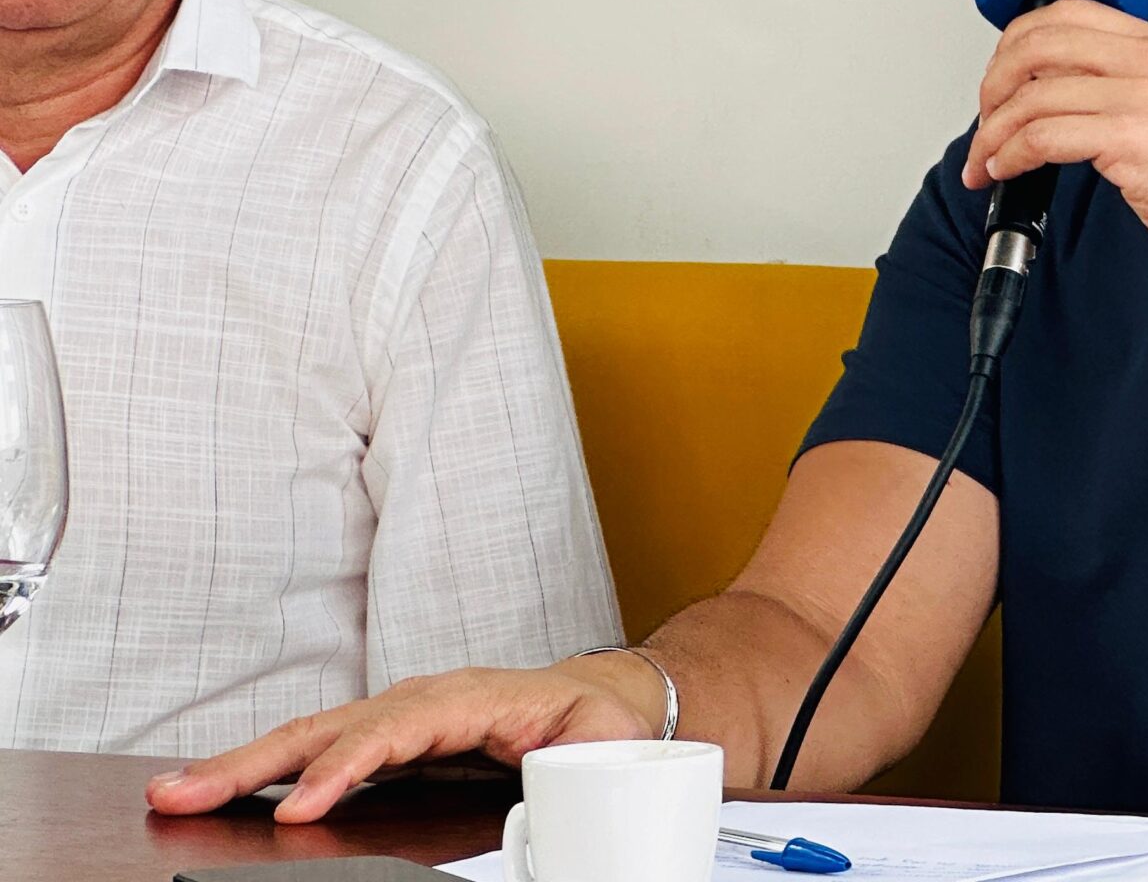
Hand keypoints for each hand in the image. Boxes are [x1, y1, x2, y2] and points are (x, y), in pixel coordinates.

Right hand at [143, 661, 659, 822]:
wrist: (611, 698)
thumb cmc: (603, 721)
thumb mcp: (603, 741)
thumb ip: (578, 764)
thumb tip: (550, 788)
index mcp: (474, 697)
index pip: (396, 731)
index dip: (345, 768)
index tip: (299, 808)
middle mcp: (426, 697)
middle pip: (333, 726)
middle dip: (256, 759)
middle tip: (185, 790)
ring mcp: (405, 712)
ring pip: (316, 734)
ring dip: (244, 762)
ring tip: (178, 788)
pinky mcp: (393, 735)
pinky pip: (324, 747)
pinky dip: (271, 766)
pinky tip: (225, 786)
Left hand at [962, 0, 1147, 320]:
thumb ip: (1132, 92)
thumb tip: (1066, 101)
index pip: (1069, 13)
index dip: (1019, 42)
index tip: (1004, 79)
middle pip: (1039, 40)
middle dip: (994, 81)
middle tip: (985, 116)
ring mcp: (1141, 94)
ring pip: (1032, 92)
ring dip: (992, 130)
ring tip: (984, 159)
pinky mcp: (1130, 137)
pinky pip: (1041, 135)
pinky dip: (1009, 155)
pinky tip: (1005, 171)